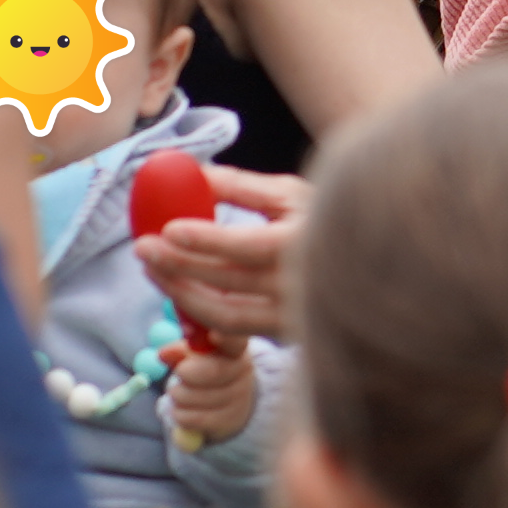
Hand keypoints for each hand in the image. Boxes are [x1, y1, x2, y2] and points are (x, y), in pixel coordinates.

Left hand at [136, 165, 307, 346]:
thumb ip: (241, 186)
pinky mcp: (281, 334)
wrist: (364, 265)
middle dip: (179, 266)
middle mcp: (301, 287)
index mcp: (306, 243)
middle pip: (230, 283)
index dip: (208, 240)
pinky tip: (177, 289)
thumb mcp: (290, 194)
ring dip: (180, 294)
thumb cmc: (325, 218)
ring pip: (225, 316)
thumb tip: (191, 173)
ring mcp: (292, 317)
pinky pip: (231, 330)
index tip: (168, 229)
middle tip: (142, 248)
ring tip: (151, 269)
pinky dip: (199, 312)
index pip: (250, 246)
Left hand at [165, 339, 263, 449]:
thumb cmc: (207, 372)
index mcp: (236, 350)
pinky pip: (190, 418)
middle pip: (214, 371)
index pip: (235, 342)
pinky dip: (178, 414)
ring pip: (195, 397)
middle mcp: (243, 373)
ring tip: (180, 392)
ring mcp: (238, 399)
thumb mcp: (197, 356)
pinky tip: (183, 409)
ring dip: (177, 395)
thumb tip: (164, 353)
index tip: (212, 336)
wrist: (229, 405)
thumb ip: (182, 351)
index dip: (225, 338)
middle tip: (179, 373)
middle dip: (186, 372)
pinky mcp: (226, 422)